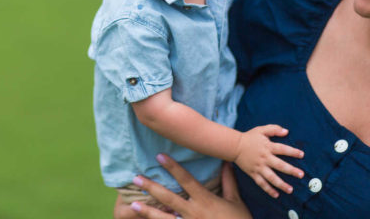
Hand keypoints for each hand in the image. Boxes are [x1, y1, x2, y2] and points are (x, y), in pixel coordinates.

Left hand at [114, 154, 251, 218]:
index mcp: (205, 200)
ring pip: (164, 218)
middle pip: (168, 198)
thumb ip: (228, 182)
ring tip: (133, 205)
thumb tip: (226, 162)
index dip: (172, 167)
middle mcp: (194, 212)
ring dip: (147, 211)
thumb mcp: (236, 201)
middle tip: (135, 178)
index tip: (159, 156)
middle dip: (151, 187)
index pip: (186, 180)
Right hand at [234, 125, 303, 197]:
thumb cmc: (249, 137)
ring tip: (290, 189)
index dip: (292, 152)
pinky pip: (261, 183)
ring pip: (271, 177)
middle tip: (301, 175)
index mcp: (268, 147)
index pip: (283, 149)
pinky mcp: (253, 173)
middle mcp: (264, 158)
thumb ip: (274, 129)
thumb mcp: (261, 130)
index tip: (302, 155)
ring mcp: (259, 167)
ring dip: (281, 184)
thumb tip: (286, 131)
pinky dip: (268, 190)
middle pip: (280, 165)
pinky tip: (276, 195)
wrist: (234, 146)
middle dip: (291, 170)